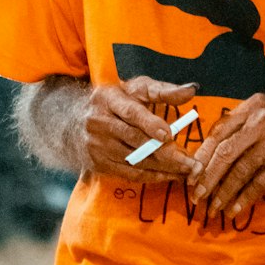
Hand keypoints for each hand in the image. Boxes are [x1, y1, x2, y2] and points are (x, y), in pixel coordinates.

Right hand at [80, 77, 198, 179]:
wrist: (73, 121)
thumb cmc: (116, 101)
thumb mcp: (135, 88)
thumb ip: (163, 90)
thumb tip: (191, 90)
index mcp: (108, 99)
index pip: (130, 112)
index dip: (149, 124)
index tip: (168, 135)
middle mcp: (98, 122)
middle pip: (134, 140)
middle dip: (164, 152)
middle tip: (190, 162)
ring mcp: (97, 145)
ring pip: (134, 160)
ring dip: (163, 168)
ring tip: (187, 170)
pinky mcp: (98, 163)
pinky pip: (129, 173)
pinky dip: (152, 176)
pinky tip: (170, 175)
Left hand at [189, 95, 264, 214]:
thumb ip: (240, 131)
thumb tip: (208, 159)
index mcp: (251, 107)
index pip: (218, 132)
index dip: (202, 156)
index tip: (190, 177)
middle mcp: (261, 119)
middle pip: (225, 151)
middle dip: (208, 177)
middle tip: (196, 197)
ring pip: (241, 169)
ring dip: (224, 192)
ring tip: (214, 208)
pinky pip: (260, 182)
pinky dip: (245, 198)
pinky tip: (235, 210)